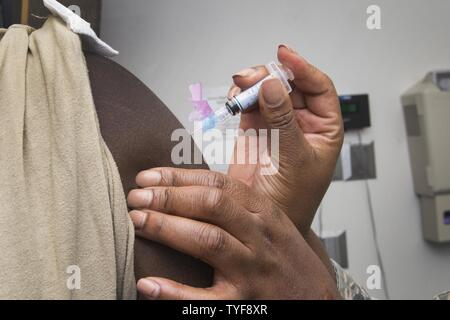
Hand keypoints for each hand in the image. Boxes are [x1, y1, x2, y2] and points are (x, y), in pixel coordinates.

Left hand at [127, 168, 339, 299]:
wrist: (320, 301)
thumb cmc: (288, 260)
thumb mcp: (272, 223)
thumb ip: (239, 205)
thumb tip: (190, 189)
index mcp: (265, 213)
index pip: (218, 184)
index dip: (179, 177)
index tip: (150, 177)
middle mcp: (259, 237)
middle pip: (211, 205)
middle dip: (169, 197)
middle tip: (137, 196)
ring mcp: (253, 271)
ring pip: (207, 240)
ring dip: (167, 228)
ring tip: (138, 221)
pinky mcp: (244, 305)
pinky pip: (205, 301)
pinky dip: (173, 292)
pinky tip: (148, 284)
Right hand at [228, 45, 343, 234]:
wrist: (264, 223)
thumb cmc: (293, 201)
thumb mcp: (295, 160)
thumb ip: (284, 123)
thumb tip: (274, 87)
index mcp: (324, 128)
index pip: (319, 88)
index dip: (303, 69)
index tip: (285, 56)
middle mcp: (301, 123)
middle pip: (289, 85)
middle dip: (272, 76)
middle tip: (254, 77)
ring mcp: (276, 124)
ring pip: (267, 90)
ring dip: (253, 83)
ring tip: (241, 84)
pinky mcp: (254, 129)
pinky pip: (248, 103)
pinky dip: (240, 96)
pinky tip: (236, 96)